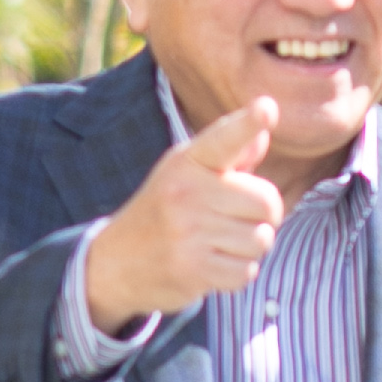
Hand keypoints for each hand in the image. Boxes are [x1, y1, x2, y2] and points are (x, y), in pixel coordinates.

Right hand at [84, 96, 287, 326]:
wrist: (115, 261)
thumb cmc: (165, 210)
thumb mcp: (188, 173)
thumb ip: (231, 154)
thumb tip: (263, 129)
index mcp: (188, 162)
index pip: (225, 139)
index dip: (247, 124)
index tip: (266, 109)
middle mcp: (187, 192)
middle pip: (267, 202)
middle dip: (264, 217)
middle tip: (238, 220)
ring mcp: (188, 232)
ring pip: (260, 240)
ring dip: (249, 248)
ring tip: (220, 243)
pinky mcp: (192, 269)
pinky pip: (246, 272)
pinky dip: (237, 273)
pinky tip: (214, 263)